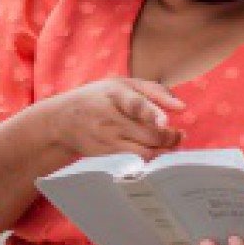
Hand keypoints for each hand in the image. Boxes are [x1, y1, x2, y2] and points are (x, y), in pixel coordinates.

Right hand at [36, 78, 184, 161]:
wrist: (63, 120)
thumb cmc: (100, 98)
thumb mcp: (122, 83)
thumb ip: (153, 90)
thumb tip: (180, 107)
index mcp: (115, 93)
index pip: (135, 104)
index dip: (152, 113)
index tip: (165, 122)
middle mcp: (110, 117)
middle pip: (148, 133)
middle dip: (170, 136)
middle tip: (179, 134)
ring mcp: (108, 139)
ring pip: (145, 151)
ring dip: (163, 149)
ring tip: (171, 144)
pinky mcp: (107, 155)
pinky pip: (136, 161)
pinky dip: (150, 157)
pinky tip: (155, 151)